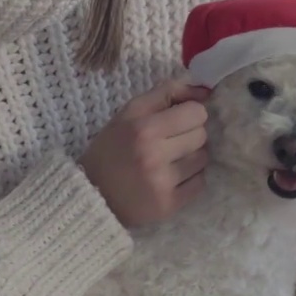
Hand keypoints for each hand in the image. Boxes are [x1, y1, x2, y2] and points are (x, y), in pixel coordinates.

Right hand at [80, 79, 208, 227]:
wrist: (91, 196)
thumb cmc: (111, 149)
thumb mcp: (129, 114)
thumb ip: (166, 94)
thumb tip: (204, 91)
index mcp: (142, 128)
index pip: (196, 113)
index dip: (189, 114)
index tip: (177, 121)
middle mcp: (153, 155)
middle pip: (202, 135)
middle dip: (189, 136)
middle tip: (169, 143)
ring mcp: (162, 182)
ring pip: (203, 159)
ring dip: (191, 158)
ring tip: (169, 161)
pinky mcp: (168, 205)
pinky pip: (200, 183)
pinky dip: (190, 180)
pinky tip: (170, 179)